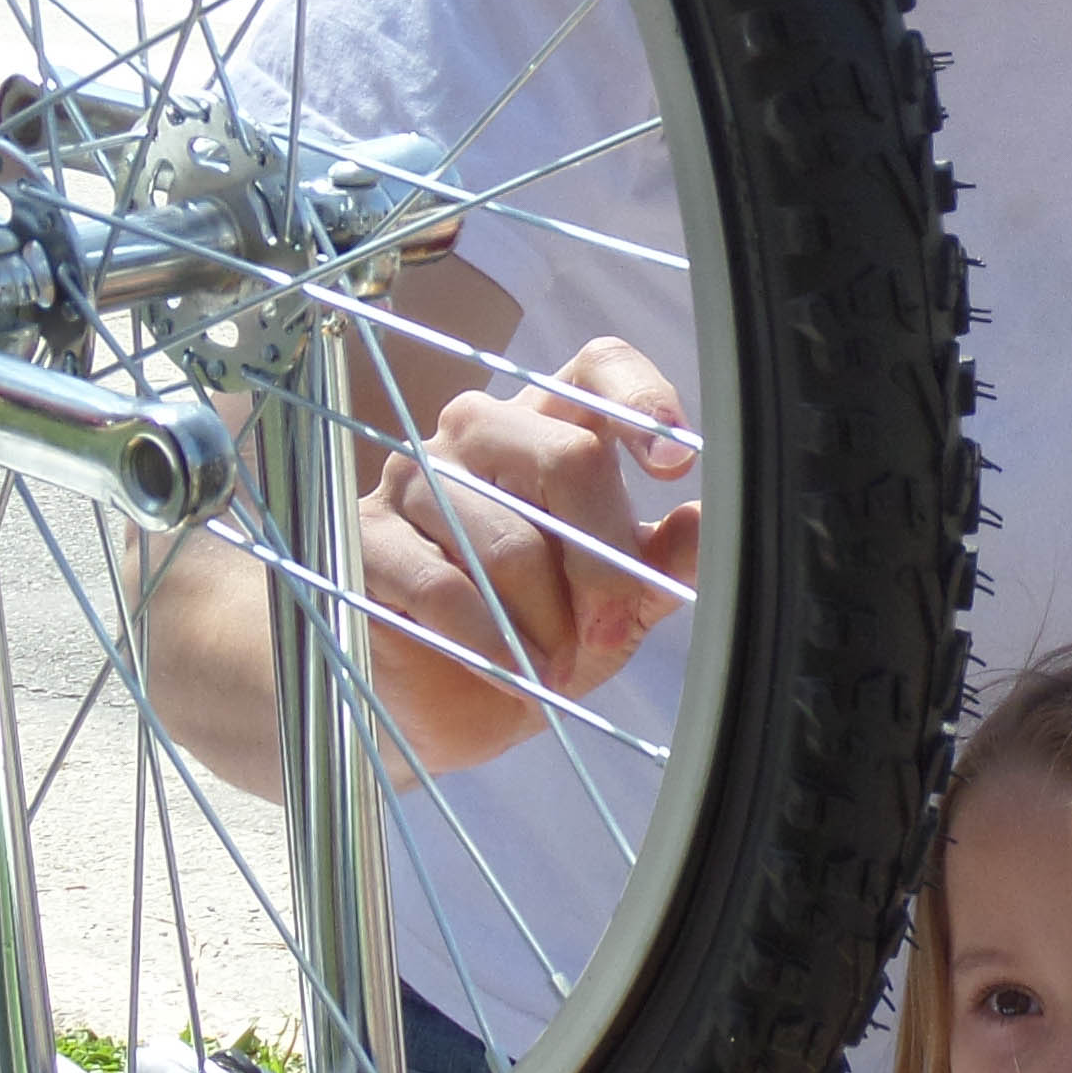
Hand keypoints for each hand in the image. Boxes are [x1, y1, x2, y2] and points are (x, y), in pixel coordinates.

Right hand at [360, 336, 698, 770]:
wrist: (433, 704)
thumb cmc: (531, 631)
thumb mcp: (611, 604)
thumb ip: (658, 564)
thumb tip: (705, 526)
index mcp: (550, 426)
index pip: (598, 368)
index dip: (643, 399)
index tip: (675, 465)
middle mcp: (479, 431)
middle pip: (568, 457)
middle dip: (605, 563)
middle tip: (608, 632)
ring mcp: (414, 478)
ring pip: (510, 540)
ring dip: (546, 623)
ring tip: (556, 669)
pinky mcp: (367, 539)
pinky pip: (443, 587)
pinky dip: (491, 643)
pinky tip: (512, 675)